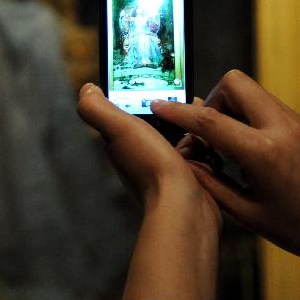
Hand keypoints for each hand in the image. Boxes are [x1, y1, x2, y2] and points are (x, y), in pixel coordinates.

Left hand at [77, 84, 220, 231]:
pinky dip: (211, 148)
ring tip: (200, 140)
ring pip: (193, 130)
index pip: (142, 105)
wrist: (184, 209)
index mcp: (127, 139)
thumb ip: (97, 109)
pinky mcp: (195, 173)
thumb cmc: (151, 169)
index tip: (169, 89)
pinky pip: (208, 149)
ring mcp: (173, 163)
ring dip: (201, 129)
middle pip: (171, 115)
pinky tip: (209, 155)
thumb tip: (87, 89)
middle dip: (185, 111)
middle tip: (192, 112)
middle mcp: (148, 151)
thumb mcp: (118, 129)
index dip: (156, 95)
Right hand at [151, 70, 299, 270]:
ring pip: (253, 92)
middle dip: (214, 100)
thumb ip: (210, 182)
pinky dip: (254, 120)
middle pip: (234, 82)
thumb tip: (183, 160)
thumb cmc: (298, 230)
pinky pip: (271, 107)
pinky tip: (258, 154)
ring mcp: (299, 122)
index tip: (158, 105)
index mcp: (263, 153)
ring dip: (235, 110)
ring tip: (235, 148)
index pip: (210, 120)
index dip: (178, 112)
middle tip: (213, 134)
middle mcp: (281, 128)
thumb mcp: (247, 214)